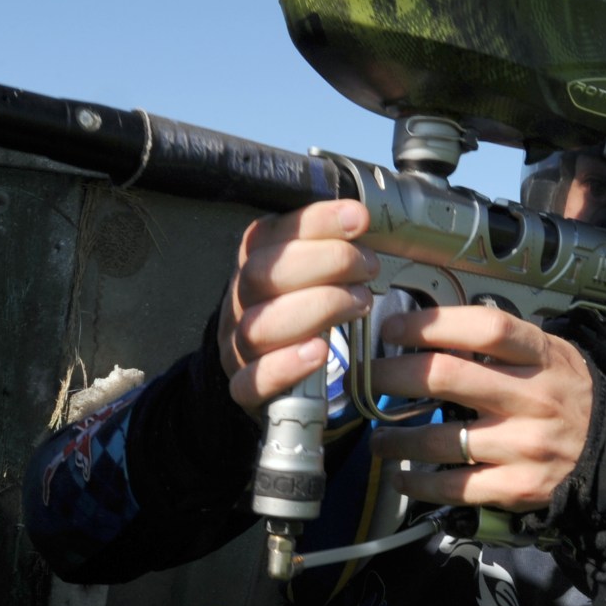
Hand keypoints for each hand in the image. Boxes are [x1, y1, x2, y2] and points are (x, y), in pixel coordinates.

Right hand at [217, 200, 378, 414]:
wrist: (267, 369)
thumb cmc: (300, 311)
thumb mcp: (311, 272)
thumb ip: (331, 246)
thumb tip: (363, 218)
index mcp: (252, 262)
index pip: (270, 233)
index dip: (315, 222)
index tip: (358, 218)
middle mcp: (238, 301)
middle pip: (262, 275)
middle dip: (324, 263)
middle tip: (368, 267)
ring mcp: (237, 345)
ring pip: (259, 326)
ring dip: (317, 310)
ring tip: (359, 304)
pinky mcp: (243, 387)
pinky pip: (253, 379)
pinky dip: (286, 365)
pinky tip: (319, 352)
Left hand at [364, 307, 593, 511]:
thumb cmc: (570, 400)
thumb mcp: (553, 357)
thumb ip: (504, 345)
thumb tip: (436, 331)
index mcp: (542, 358)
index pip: (483, 329)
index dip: (431, 324)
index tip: (393, 329)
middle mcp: (532, 399)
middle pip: (447, 377)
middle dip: (393, 375)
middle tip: (369, 378)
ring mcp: (523, 446)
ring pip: (439, 438)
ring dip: (395, 438)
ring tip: (378, 437)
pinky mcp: (515, 487)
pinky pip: (452, 487)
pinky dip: (416, 483)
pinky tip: (401, 476)